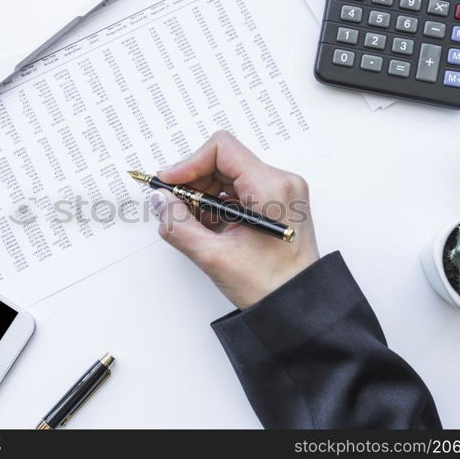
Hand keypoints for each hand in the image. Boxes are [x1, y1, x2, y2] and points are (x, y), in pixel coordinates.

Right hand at [151, 131, 319, 309]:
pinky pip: (239, 192)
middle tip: (175, 207)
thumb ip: (179, 225)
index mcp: (271, 188)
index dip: (189, 163)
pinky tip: (209, 228)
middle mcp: (280, 183)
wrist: (299, 309)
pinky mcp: (276, 205)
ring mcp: (281, 194)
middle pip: (224, 162)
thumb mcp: (214, 257)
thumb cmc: (271, 287)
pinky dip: (218, 205)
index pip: (222, 149)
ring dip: (204, 196)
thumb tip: (160, 201)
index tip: (169, 183)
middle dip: (194, 182)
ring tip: (193, 224)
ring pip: (229, 177)